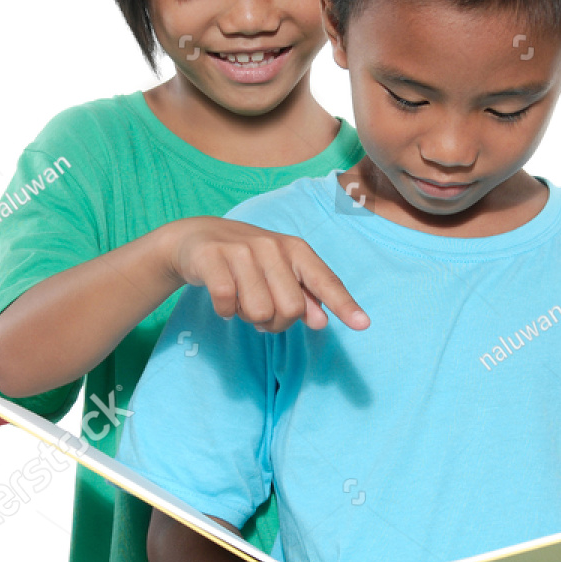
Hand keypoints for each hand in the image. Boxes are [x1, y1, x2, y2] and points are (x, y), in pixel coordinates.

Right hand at [166, 218, 369, 332]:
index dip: (344, 304)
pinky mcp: (213, 258)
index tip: (364, 324)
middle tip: (262, 312)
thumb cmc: (247, 260)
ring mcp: (242, 251)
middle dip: (277, 323)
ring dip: (248, 317)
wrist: (197, 237)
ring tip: (242, 302)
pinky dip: (226, 311)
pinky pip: (228, 303)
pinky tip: (223, 301)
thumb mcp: (279, 273)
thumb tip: (321, 321)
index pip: (325, 280)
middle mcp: (272, 247)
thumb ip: (303, 297)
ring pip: (259, 312)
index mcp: (295, 250)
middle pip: (291, 309)